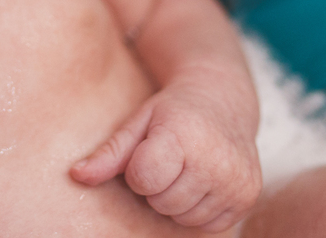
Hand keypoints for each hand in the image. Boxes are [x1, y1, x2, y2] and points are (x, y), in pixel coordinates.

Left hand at [71, 74, 261, 232]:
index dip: (138, 170)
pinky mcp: (249, 197)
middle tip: (167, 160)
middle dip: (156, 186)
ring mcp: (237, 181)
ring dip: (177, 200)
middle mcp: (216, 160)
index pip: (143, 179)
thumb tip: (76, 176)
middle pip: (163, 203)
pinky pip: (209, 225)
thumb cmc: (173, 111)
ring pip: (184, 217)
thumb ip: (109, 153)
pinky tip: (201, 180)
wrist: (223, 100)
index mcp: (183, 136)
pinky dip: (198, 208)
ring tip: (183, 169)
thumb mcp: (138, 122)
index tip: (148, 151)